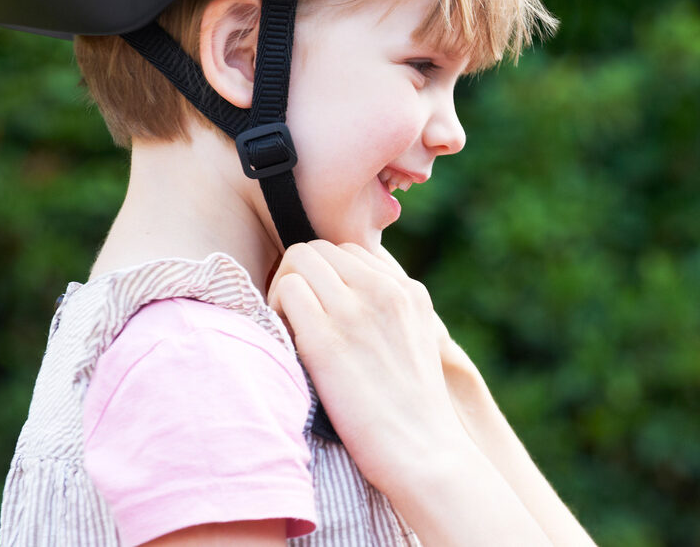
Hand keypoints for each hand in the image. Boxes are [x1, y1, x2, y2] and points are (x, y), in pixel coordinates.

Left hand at [267, 240, 466, 492]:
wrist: (424, 450)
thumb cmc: (412, 408)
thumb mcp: (418, 342)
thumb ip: (390, 310)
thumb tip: (347, 293)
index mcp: (408, 291)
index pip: (350, 251)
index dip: (327, 277)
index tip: (321, 307)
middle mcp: (383, 291)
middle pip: (320, 249)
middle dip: (301, 276)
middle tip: (297, 316)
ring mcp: (355, 312)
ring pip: (299, 260)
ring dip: (285, 287)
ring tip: (290, 326)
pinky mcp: (326, 339)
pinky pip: (287, 290)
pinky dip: (276, 308)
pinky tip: (285, 339)